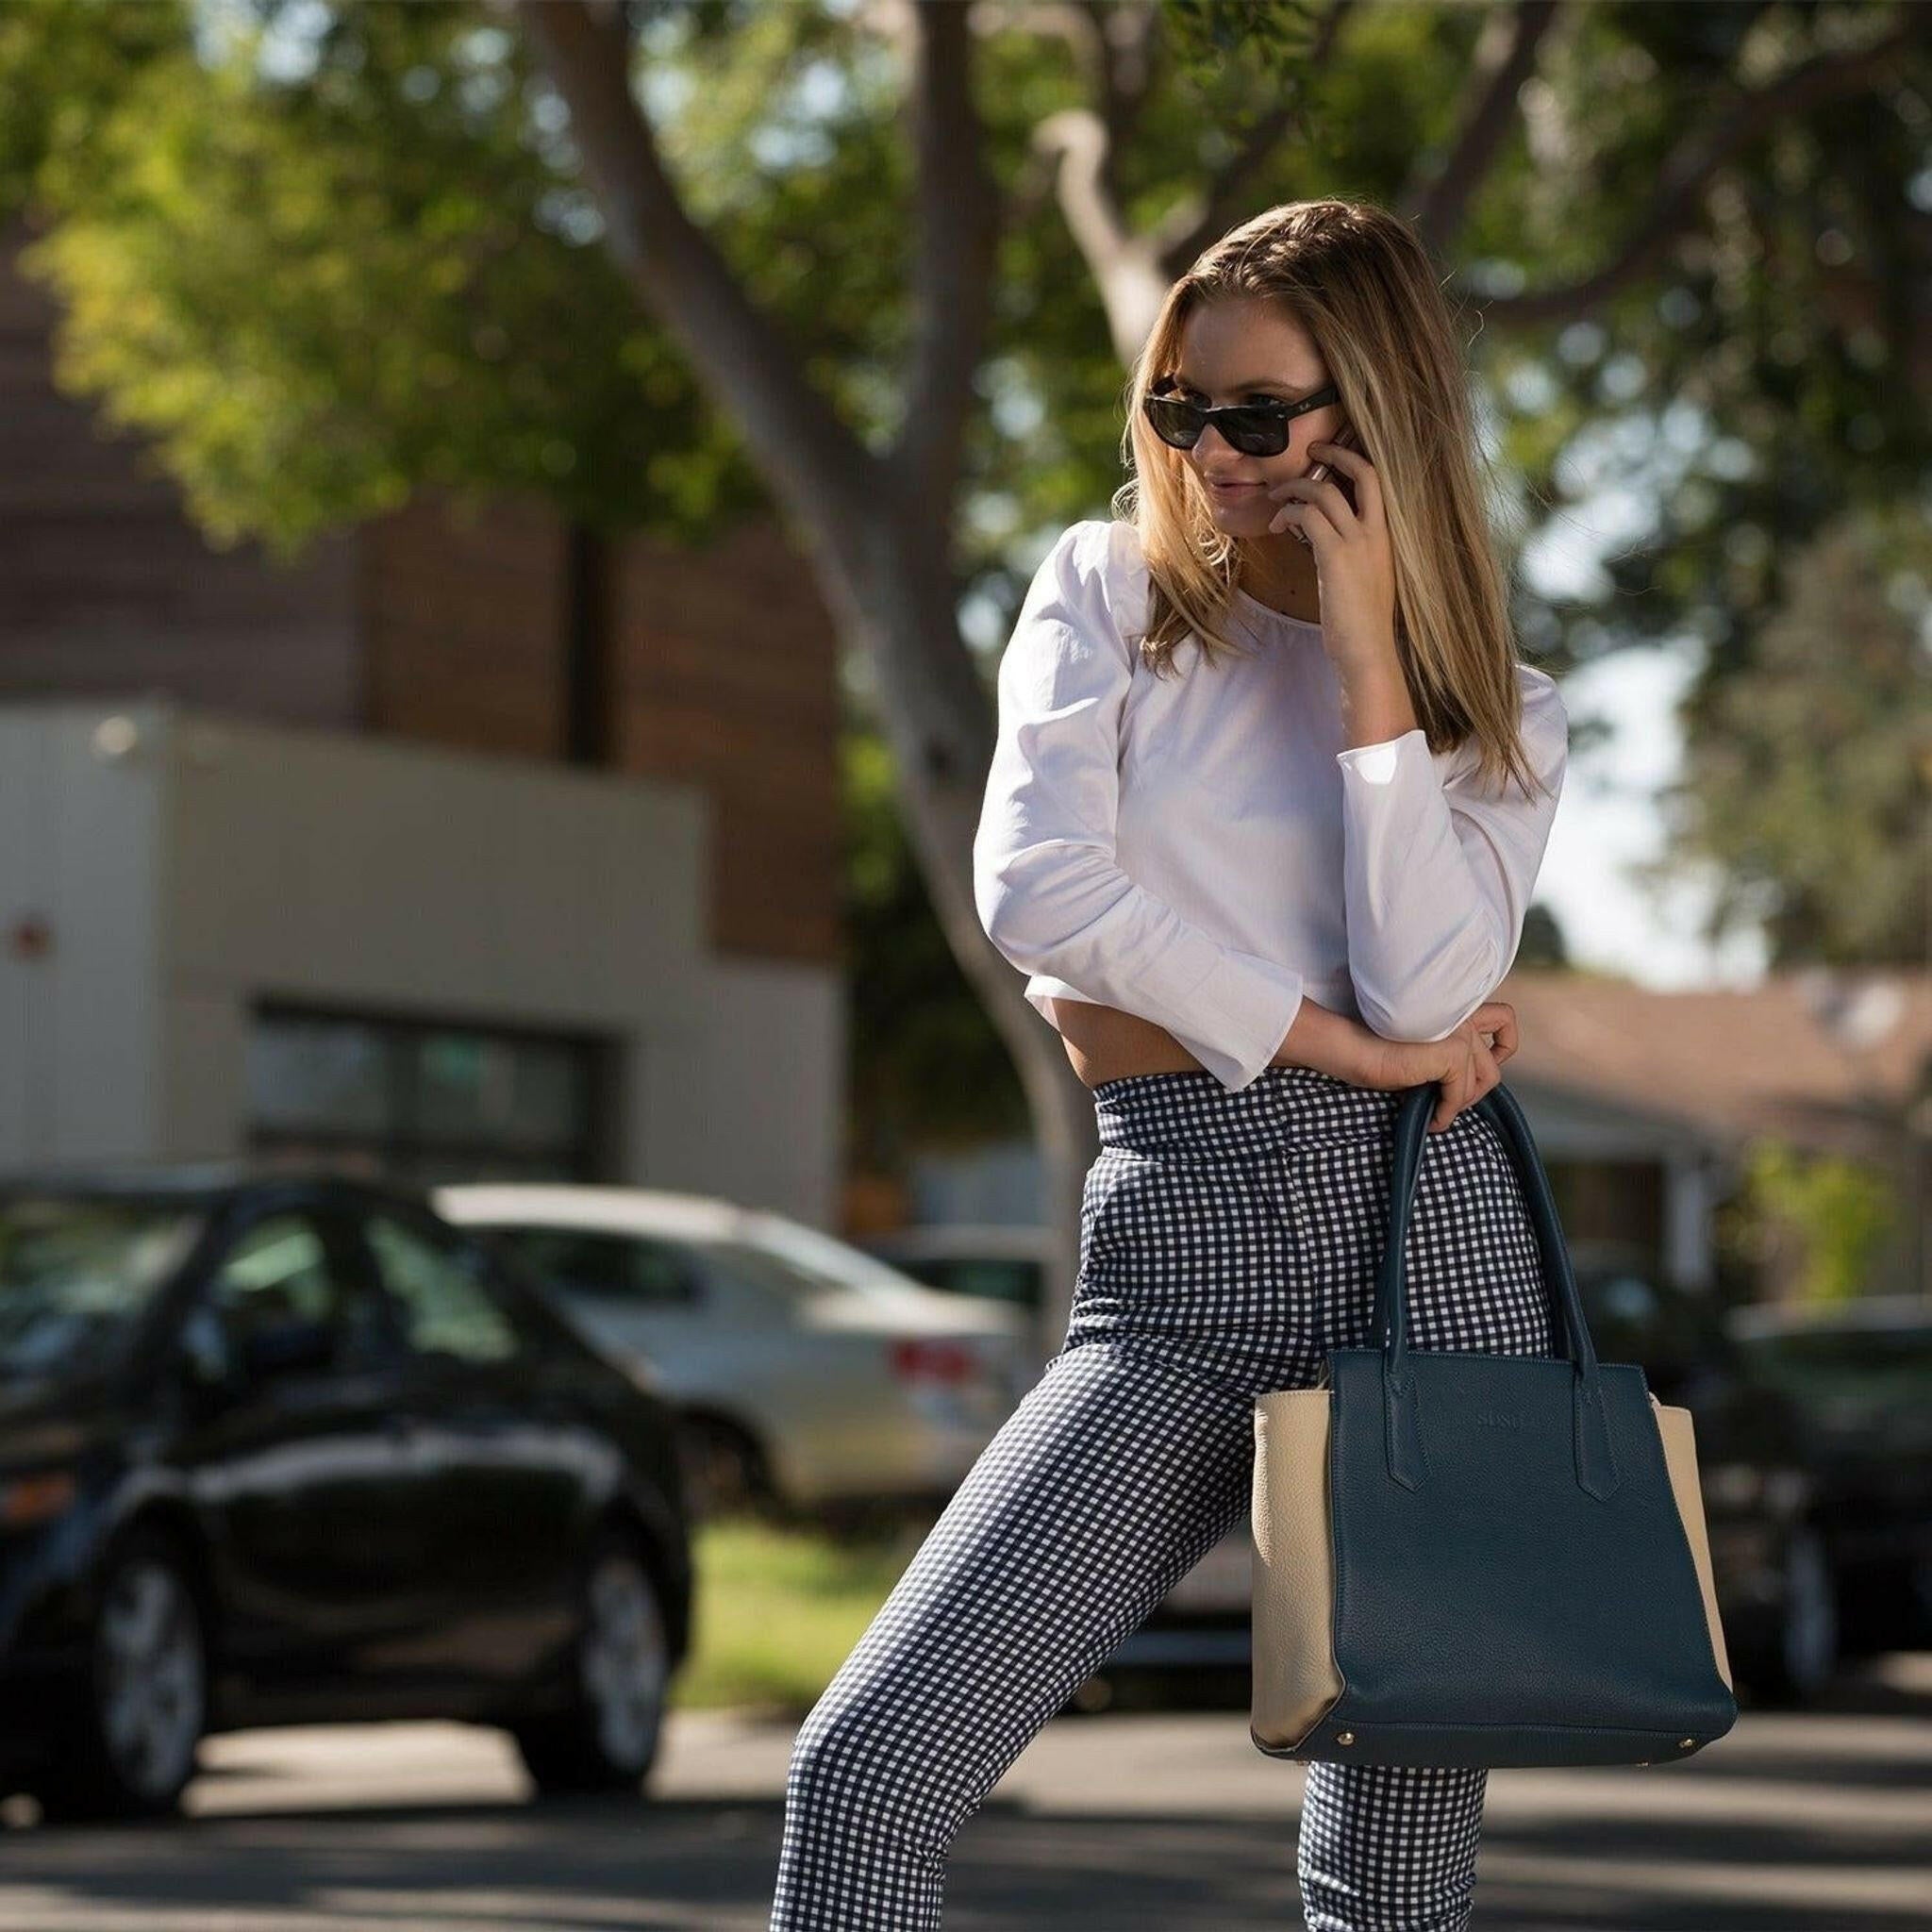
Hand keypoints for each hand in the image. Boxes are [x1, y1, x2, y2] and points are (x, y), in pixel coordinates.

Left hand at [1264, 439, 1395, 673]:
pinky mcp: (1335, 555)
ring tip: (1276, 499)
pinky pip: (1308, 516)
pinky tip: (1278, 525)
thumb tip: (1320, 536)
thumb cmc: (1362, 623)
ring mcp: (1358, 542)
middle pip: (1362, 472)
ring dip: (1295, 489)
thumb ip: (1351, 552)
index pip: (1377, 482)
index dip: (1354, 461)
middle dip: (1334, 454)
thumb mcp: (1364, 578)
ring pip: (1325, 492)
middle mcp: (1377, 532)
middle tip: (1311, 450)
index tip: (1331, 456)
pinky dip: (1289, 513)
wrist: (1368, 650)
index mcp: (1387, 536)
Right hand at [1346, 1002, 1517, 1132]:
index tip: (1485, 1065)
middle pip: (1494, 1064)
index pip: (1505, 1019)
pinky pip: (1461, 1094)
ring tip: (1437, 1110)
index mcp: (1457, 1007)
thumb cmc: (1377, 1049)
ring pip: (1482, 1081)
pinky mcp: (1453, 1052)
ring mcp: (1460, 1031)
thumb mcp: (1425, 1047)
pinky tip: (1431, 1117)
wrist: (1354, 1048)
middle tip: (1448, 1102)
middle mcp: (1463, 1014)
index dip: (1503, 1046)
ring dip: (1460, 1103)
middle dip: (1474, 1091)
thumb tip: (1470, 1085)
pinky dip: (1447, 1112)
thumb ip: (1450, 1052)